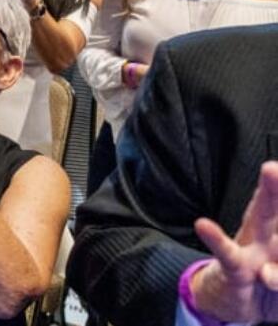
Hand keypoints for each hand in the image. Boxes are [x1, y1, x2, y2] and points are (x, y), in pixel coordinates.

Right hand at [190, 161, 277, 322]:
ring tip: (269, 238)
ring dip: (273, 226)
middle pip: (275, 208)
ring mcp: (250, 248)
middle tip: (274, 168)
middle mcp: (267, 234)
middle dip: (277, 189)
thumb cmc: (270, 283)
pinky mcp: (232, 267)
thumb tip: (268, 271)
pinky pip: (226, 252)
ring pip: (260, 224)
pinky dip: (215, 239)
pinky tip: (203, 225)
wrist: (235, 305)